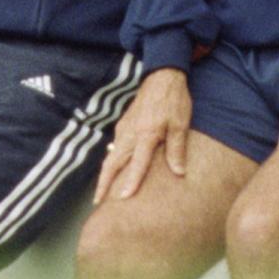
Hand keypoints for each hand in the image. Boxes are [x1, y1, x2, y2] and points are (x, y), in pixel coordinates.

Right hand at [95, 68, 190, 202]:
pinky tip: (113, 168)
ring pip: (111, 155)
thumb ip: (177, 149)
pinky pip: (115, 146)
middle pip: (112, 163)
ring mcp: (124, 128)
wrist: (162, 76)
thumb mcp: (180, 124)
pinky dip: (111, 161)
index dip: (131, 181)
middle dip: (104, 183)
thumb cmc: (174, 101)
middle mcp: (130, 134)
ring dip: (106, 174)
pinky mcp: (124, 124)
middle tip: (98, 202)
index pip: (137, 164)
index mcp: (146, 135)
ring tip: (103, 191)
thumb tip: (179, 172)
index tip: (123, 198)